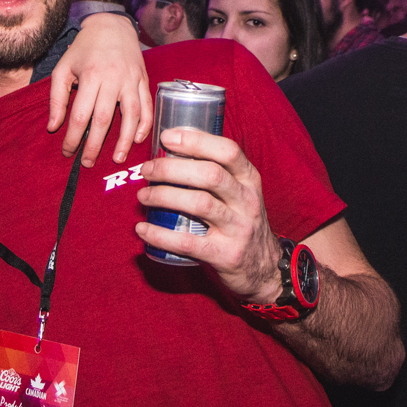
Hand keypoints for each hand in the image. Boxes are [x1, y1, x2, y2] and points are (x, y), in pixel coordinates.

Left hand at [49, 13, 151, 165]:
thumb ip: (57, 98)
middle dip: (95, 145)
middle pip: (104, 119)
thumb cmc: (84, 50)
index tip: (67, 152)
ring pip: (131, 115)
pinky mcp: (144, 81)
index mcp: (91, 76)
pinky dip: (145, 124)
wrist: (112, 26)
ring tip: (117, 158)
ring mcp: (132, 80)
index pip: (81, 115)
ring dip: (124, 140)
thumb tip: (53, 126)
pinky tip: (137, 139)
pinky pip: (147, 106)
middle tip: (87, 163)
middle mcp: (113, 79)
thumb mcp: (63, 68)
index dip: (73, 137)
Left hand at [134, 127, 282, 302]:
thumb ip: (215, 174)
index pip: (228, 151)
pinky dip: (160, 235)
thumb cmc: (240, 222)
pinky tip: (142, 229)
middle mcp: (247, 201)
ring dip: (164, 196)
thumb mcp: (240, 194)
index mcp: (249, 180)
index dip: (196, 141)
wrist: (264, 269)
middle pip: (209, 174)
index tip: (166, 137)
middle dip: (171, 168)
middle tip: (146, 170)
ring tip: (143, 196)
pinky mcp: (226, 255)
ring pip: (199, 204)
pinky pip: (187, 242)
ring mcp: (239, 228)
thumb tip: (167, 153)